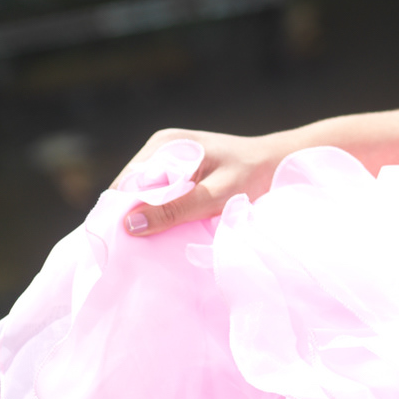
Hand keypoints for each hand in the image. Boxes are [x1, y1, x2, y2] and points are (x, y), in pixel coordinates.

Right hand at [109, 127, 288, 236]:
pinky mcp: (181, 173)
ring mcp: (170, 160)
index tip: (117, 246)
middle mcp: (162, 148)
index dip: (119, 213)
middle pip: (131, 190)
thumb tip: (129, 224)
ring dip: (147, 219)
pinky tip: (164, 235)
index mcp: (166, 145)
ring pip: (144, 196)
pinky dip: (160, 215)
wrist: (282, 164)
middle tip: (131, 253)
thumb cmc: (255, 176)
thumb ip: (175, 209)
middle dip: (132, 218)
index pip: (126, 182)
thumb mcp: (216, 196)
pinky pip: (160, 197)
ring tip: (146, 248)